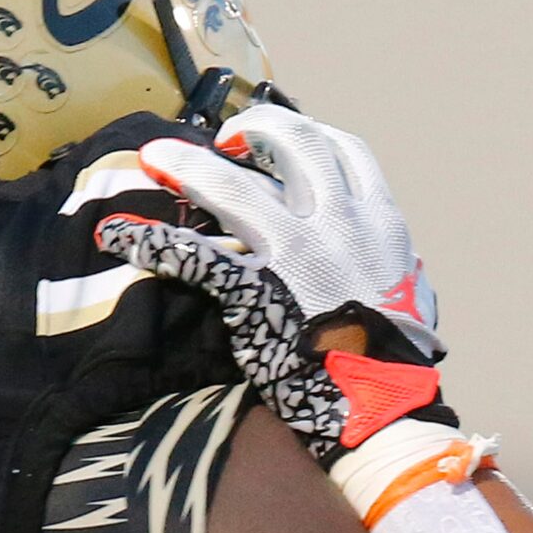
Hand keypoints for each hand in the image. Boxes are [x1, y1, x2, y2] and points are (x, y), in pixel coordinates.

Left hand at [136, 103, 442, 361]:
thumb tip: (402, 264)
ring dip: (189, 165)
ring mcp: (296, 253)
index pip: (342, 150)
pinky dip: (152, 243)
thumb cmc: (401, 358)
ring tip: (154, 156)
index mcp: (379, 221)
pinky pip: (196, 257)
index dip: (305, 131)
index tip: (279, 136)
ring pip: (234, 187)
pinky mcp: (257, 292)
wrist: (386, 404)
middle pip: (291, 143)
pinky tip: (117, 235)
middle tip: (222, 138)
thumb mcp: (414, 296)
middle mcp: (338, 223)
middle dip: (251, 128)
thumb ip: (399, 267)